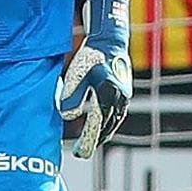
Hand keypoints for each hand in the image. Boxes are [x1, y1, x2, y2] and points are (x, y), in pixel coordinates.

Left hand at [55, 0, 130, 158]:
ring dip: (103, 132)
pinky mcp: (125, 92)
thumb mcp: (77, 73)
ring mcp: (124, 95)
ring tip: (90, 141)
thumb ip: (72, 95)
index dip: (87, 140)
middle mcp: (119, 98)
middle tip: (82, 151)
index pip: (97, 125)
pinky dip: (108, 122)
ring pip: (114, 121)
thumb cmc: (91, 55)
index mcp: (107, 95)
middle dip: (94, 140)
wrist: (111, 39)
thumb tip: (66, 117)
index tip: (79, 152)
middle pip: (107, 126)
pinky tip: (100, 124)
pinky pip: (117, 113)